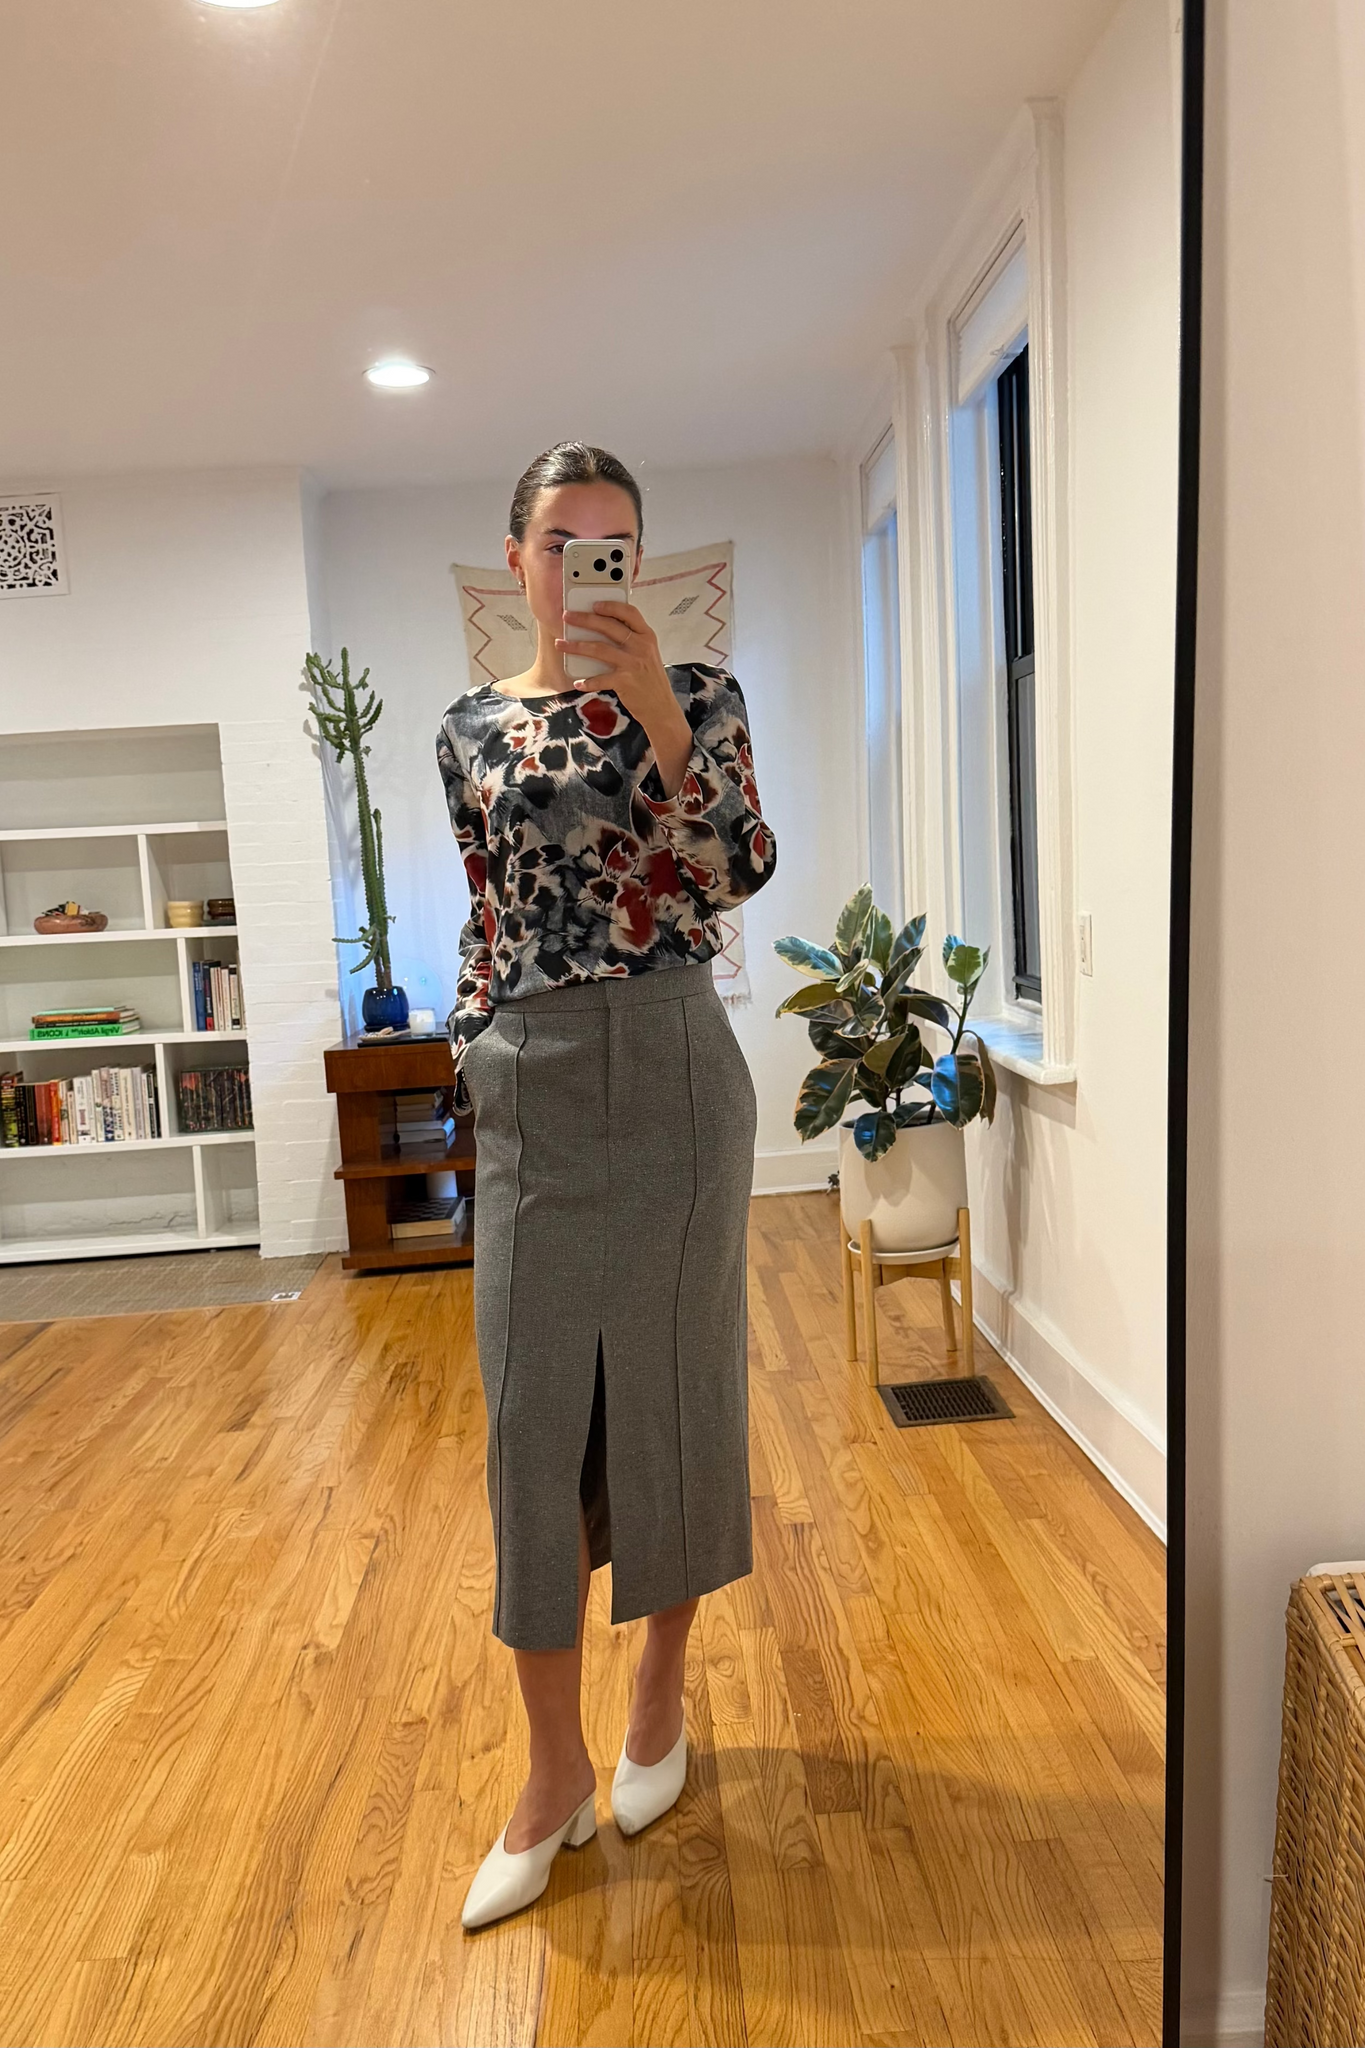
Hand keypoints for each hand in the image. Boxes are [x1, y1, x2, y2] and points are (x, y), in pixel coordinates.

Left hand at [555, 601, 692, 794]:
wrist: (661, 707)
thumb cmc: (650, 679)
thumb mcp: (647, 654)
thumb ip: (631, 640)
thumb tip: (600, 627)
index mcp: (647, 636)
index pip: (629, 613)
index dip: (611, 606)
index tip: (594, 603)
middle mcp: (641, 647)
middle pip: (609, 627)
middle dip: (584, 619)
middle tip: (567, 617)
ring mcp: (633, 664)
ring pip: (599, 648)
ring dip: (576, 646)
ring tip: (561, 644)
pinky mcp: (626, 682)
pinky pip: (600, 678)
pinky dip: (587, 681)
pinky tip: (577, 682)